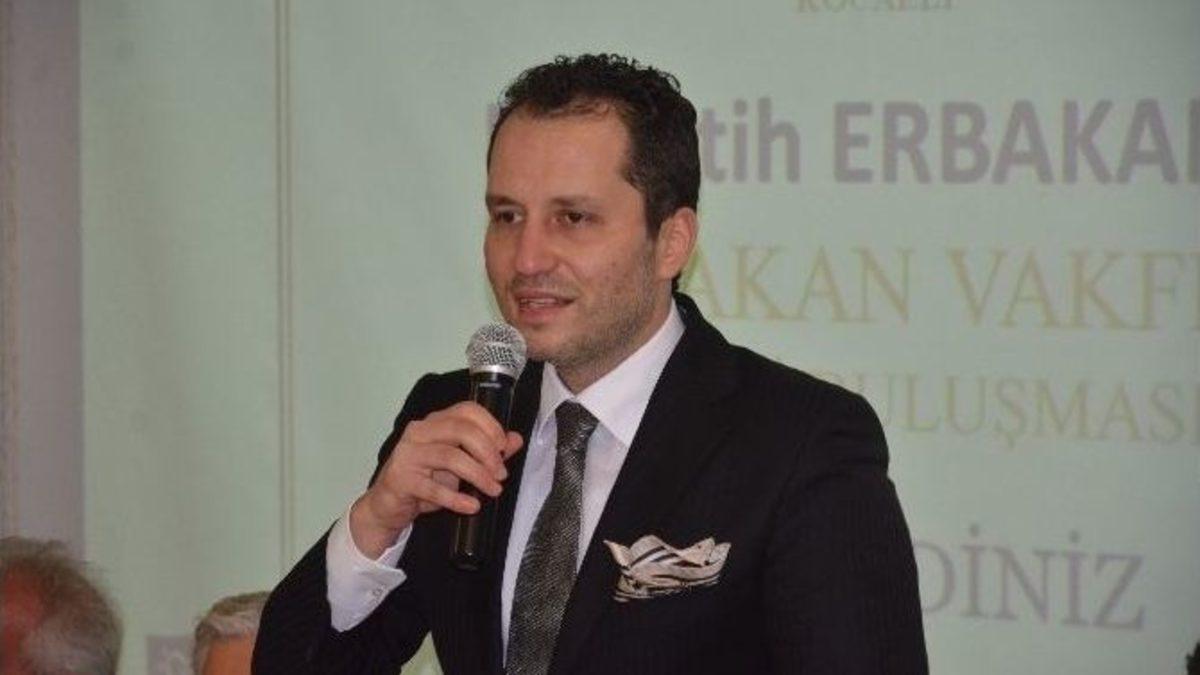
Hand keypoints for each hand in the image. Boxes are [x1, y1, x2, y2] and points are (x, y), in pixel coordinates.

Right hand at [349, 402, 523, 558]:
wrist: (388, 506)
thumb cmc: (425, 480)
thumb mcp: (459, 464)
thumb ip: (487, 450)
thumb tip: (515, 440)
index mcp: (435, 422)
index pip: (467, 411)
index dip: (491, 427)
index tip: (505, 448)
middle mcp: (420, 432)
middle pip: (461, 430)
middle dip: (488, 453)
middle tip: (501, 474)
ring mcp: (408, 454)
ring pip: (450, 457)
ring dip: (478, 475)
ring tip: (494, 490)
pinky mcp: (401, 479)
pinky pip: (433, 488)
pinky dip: (457, 499)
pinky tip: (472, 506)